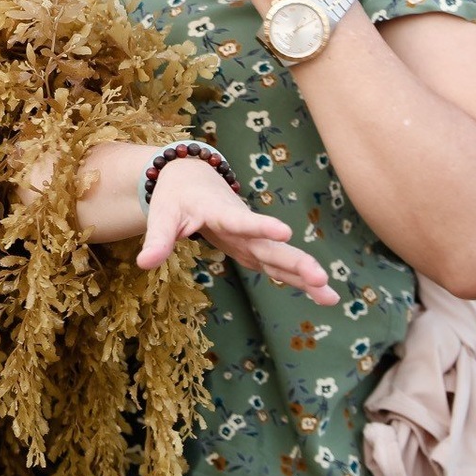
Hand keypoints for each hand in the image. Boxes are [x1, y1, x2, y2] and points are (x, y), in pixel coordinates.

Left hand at [137, 158, 339, 305]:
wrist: (192, 177)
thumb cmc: (175, 197)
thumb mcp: (161, 215)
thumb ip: (157, 239)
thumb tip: (144, 264)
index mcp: (219, 213)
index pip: (241, 220)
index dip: (260, 226)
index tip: (285, 231)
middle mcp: (242, 227)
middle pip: (270, 246)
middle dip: (295, 262)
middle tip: (320, 277)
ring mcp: (251, 239)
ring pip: (280, 258)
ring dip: (304, 275)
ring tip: (331, 297)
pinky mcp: (254, 249)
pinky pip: (279, 266)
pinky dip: (300, 281)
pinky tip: (326, 298)